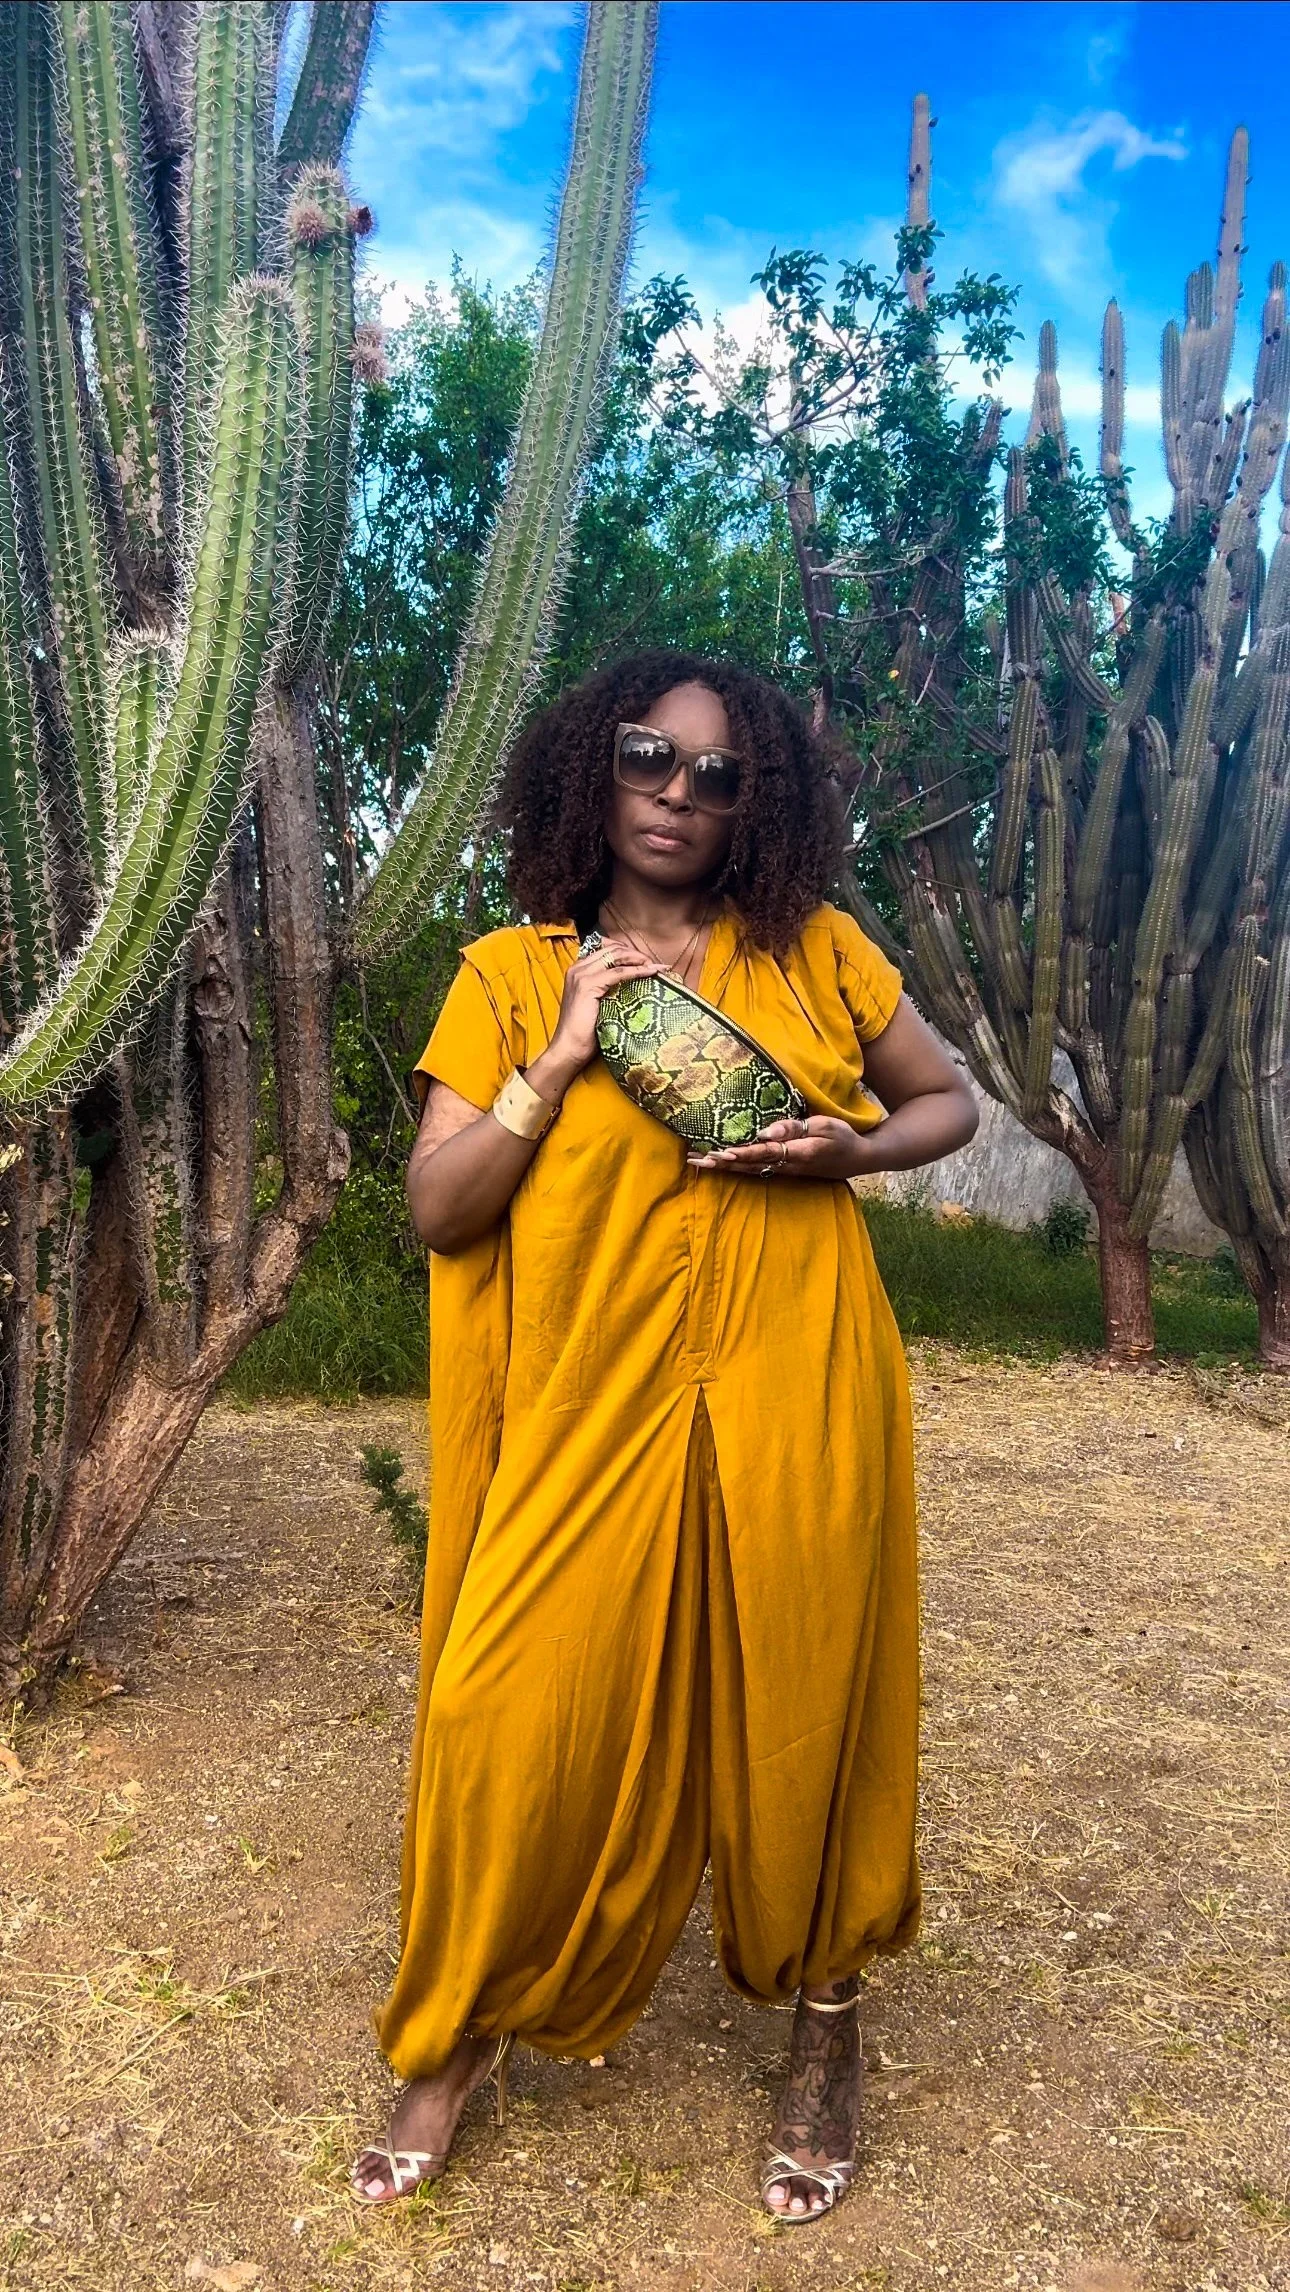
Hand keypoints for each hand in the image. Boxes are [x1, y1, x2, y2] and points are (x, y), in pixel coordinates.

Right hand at [531, 937, 666, 1095]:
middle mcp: (578, 968)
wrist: (570, 1047)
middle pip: (612, 949)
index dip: (627, 952)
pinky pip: (618, 972)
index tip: (645, 960)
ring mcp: (581, 975)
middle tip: (654, 963)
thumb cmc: (585, 1031)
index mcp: (578, 970)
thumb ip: (608, 988)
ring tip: (655, 967)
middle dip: (635, 953)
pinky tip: (649, 973)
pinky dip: (637, 971)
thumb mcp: (598, 1003)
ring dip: (639, 959)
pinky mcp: (588, 985)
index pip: (606, 949)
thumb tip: (633, 983)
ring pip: (616, 956)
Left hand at [687, 1114, 866, 1180]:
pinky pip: (756, 1170)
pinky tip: (721, 1165)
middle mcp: (787, 1166)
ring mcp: (784, 1171)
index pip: (764, 1152)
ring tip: (699, 1163)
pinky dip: (736, 1169)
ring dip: (723, 1168)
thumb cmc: (842, 1137)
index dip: (742, 1154)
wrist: (858, 1158)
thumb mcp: (824, 1125)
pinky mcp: (784, 1171)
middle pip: (748, 1165)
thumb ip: (794, 1128)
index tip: (721, 1153)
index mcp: (797, 1153)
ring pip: (749, 1170)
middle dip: (721, 1164)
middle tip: (695, 1161)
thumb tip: (765, 1131)